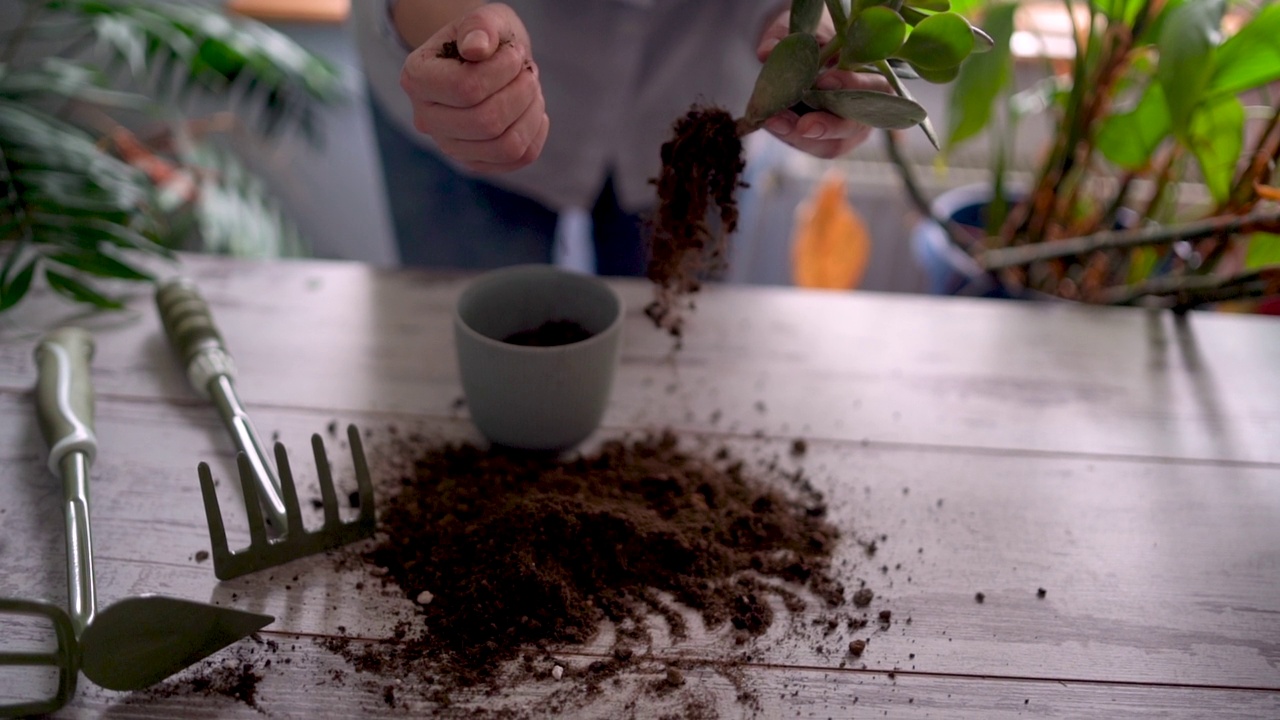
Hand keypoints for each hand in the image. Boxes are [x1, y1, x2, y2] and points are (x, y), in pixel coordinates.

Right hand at [399, 3, 548, 173]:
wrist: (486, 61)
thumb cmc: (483, 39)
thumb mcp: (483, 19)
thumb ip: (479, 27)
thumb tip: (476, 48)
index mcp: (417, 79)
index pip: (465, 88)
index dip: (502, 71)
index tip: (515, 54)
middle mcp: (426, 119)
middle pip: (486, 122)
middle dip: (521, 93)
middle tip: (528, 72)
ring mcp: (449, 146)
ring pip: (505, 147)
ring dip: (530, 113)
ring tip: (531, 89)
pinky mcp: (474, 162)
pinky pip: (517, 159)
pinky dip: (535, 132)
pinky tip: (532, 109)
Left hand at [755, 11, 888, 158]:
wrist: (809, 59)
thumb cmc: (815, 41)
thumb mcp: (802, 32)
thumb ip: (786, 39)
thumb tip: (766, 53)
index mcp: (875, 77)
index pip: (874, 87)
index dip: (851, 85)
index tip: (825, 80)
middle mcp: (869, 109)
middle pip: (855, 125)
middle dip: (827, 125)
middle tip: (803, 125)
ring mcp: (850, 130)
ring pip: (834, 144)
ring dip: (801, 136)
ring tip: (774, 121)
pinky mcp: (830, 142)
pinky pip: (814, 146)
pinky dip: (791, 136)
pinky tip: (773, 123)